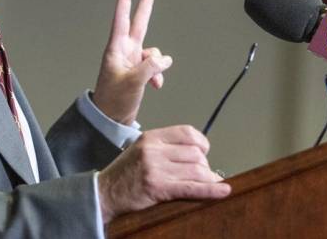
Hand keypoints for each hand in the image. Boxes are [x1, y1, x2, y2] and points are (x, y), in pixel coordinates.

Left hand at [92, 0, 171, 124]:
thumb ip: (150, 67)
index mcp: (116, 49)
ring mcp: (132, 61)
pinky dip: (158, 74)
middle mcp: (124, 52)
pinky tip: (156, 86)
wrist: (111, 119)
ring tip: (154, 80)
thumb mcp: (133, 82)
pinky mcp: (138, 72)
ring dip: (158, 64)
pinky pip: (155, 66)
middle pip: (138, 25)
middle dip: (144, 8)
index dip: (124, 0)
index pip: (121, 19)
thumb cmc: (114, 100)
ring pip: (152, 52)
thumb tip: (164, 59)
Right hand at [97, 125, 230, 222]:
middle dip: (204, 166)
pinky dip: (211, 190)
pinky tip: (223, 191)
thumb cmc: (124, 173)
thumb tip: (198, 154)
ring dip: (207, 179)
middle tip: (202, 175)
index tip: (203, 153)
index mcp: (150, 137)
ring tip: (208, 184)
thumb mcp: (140, 149)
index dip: (201, 144)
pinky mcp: (158, 188)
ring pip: (197, 170)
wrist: (104, 192)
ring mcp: (155, 169)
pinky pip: (191, 188)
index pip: (187, 133)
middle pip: (195, 154)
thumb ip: (164, 147)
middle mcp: (153, 150)